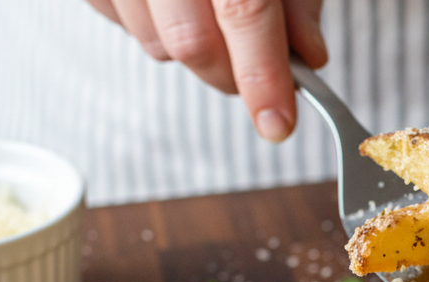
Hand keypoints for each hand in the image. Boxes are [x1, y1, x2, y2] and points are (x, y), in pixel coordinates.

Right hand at [84, 0, 326, 141]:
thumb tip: (307, 57)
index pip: (243, 10)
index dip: (262, 76)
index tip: (278, 123)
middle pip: (190, 41)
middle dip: (231, 76)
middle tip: (258, 79)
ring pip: (154, 42)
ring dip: (193, 52)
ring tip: (211, 17)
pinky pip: (121, 23)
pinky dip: (154, 28)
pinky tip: (173, 2)